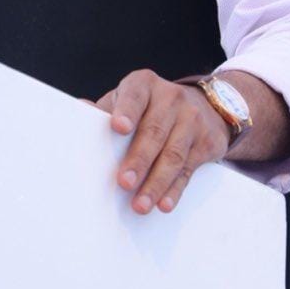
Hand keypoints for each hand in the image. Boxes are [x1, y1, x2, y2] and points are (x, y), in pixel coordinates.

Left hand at [95, 69, 231, 214]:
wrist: (206, 106)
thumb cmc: (152, 107)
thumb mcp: (129, 100)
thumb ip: (106, 109)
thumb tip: (80, 109)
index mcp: (145, 84)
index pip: (135, 96)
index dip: (127, 111)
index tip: (118, 127)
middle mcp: (172, 98)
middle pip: (154, 132)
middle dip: (139, 159)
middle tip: (124, 182)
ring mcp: (193, 119)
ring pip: (173, 155)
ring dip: (156, 182)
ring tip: (140, 203)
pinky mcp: (208, 142)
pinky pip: (189, 169)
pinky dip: (175, 189)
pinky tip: (164, 203)